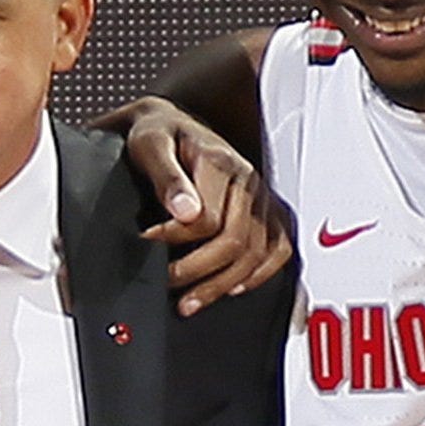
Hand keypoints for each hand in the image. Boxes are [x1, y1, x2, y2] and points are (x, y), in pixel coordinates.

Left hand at [109, 100, 292, 311]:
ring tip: (190, 302)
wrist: (171, 123)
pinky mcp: (267, 209)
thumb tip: (184, 212)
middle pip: (234, 241)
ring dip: (222, 284)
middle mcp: (247, 181)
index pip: (207, 219)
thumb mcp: (150, 144)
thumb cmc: (159, 133)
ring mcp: (260, 197)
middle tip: (165, 283)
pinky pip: (278, 249)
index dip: (174, 239)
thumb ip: (166, 176)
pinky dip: (259, 274)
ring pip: (256, 253)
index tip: (146, 245)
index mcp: (220, 163)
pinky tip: (233, 288)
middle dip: (196, 271)